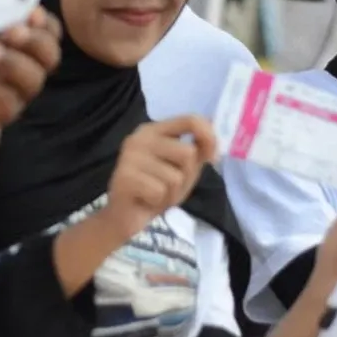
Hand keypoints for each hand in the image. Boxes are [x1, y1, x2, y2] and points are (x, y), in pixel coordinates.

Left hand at [0, 7, 61, 134]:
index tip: (32, 14)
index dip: (46, 24)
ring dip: (13, 62)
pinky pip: (10, 100)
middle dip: (35, 41)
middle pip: (50, 55)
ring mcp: (17, 90)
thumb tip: (21, 5)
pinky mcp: (4, 112)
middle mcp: (26, 63)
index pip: (50, 31)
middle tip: (12, 32)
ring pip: (34, 79)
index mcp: (21, 38)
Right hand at [99, 116, 216, 239]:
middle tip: (169, 186)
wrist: (126, 216)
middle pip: (187, 153)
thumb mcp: (184, 169)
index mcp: (155, 130)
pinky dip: (158, 202)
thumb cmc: (157, 190)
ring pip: (175, 176)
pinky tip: (146, 200)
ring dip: (172, 193)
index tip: (212, 158)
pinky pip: (159, 191)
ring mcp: (129, 156)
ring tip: (156, 195)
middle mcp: (140, 137)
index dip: (209, 137)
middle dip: (186, 177)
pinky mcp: (124, 177)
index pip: (190, 120)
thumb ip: (198, 152)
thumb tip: (213, 144)